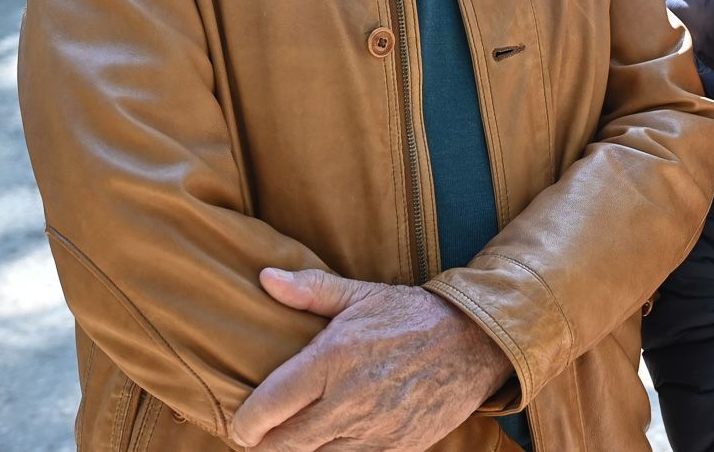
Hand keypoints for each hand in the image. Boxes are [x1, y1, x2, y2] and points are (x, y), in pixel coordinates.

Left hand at [230, 269, 511, 451]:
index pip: (268, 406)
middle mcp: (348, 400)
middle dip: (264, 446)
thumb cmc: (411, 315)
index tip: (239, 426)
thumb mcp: (361, 295)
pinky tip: (327, 448)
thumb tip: (264, 278)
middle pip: (284, 445)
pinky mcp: (396, 450)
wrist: (474, 342)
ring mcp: (373, 431)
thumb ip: (309, 291)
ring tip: (290, 445)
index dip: (244, 425)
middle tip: (260, 439)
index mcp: (332, 359)